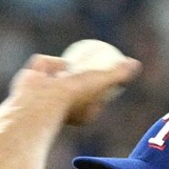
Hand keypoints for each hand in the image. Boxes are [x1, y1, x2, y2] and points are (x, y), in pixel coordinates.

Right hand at [9, 53, 141, 126]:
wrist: (39, 98)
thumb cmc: (73, 94)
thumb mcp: (101, 81)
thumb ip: (118, 74)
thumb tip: (136, 64)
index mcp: (82, 113)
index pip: (97, 93)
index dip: (105, 81)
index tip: (112, 68)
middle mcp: (65, 107)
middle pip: (79, 83)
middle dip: (87, 72)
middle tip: (97, 55)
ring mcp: (48, 96)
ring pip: (60, 75)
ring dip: (65, 67)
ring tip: (76, 55)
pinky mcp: (32, 83)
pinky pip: (46, 66)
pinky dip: (49, 62)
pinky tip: (50, 57)